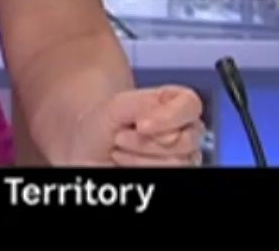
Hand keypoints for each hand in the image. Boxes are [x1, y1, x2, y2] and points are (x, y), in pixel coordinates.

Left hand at [71, 85, 204, 166]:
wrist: (87, 149)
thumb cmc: (103, 123)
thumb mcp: (117, 105)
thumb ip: (144, 105)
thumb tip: (167, 126)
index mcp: (175, 102)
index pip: (190, 105)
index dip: (168, 117)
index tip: (141, 125)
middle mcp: (185, 129)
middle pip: (186, 139)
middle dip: (147, 141)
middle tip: (120, 136)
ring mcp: (182, 155)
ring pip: (177, 163)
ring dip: (140, 157)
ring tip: (120, 149)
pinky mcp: (173, 174)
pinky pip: (167, 176)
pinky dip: (139, 168)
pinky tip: (124, 162)